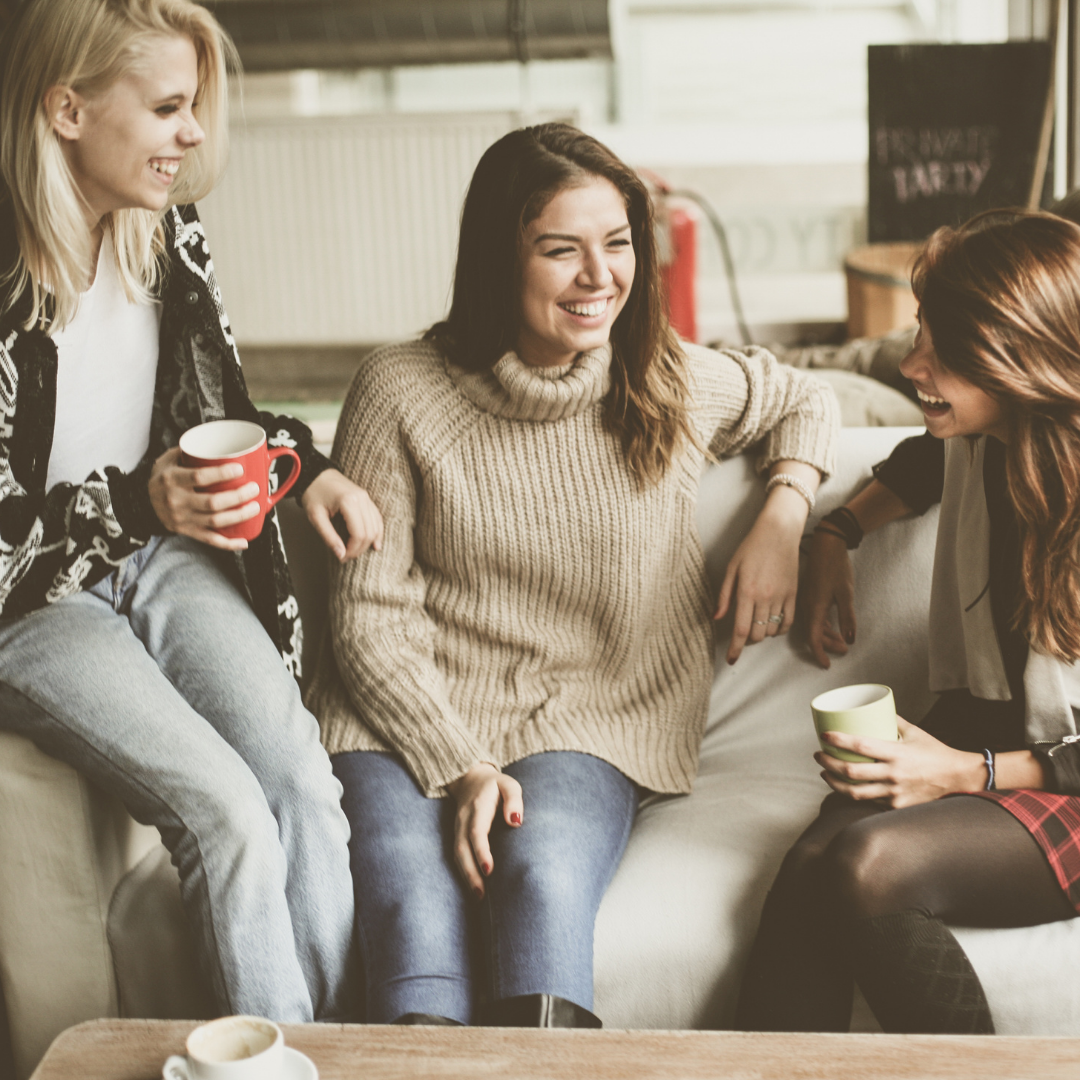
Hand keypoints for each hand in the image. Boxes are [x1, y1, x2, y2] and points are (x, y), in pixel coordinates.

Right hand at [149, 447, 258, 551]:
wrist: (140, 500)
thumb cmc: (162, 476)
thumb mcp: (169, 458)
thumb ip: (192, 451)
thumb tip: (222, 443)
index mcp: (172, 479)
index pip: (199, 477)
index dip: (221, 474)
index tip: (240, 469)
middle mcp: (176, 501)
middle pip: (212, 503)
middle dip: (238, 497)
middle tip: (254, 489)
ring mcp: (181, 519)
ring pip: (215, 521)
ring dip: (239, 516)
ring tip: (255, 507)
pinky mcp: (186, 531)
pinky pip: (209, 540)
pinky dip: (228, 544)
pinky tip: (244, 542)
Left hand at [301, 468, 383, 560]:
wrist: (316, 475)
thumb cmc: (314, 494)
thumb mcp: (316, 517)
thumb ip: (329, 537)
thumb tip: (341, 555)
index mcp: (349, 502)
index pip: (358, 534)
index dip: (352, 549)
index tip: (342, 557)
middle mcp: (361, 499)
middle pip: (369, 532)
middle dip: (360, 548)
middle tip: (347, 556)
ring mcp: (366, 498)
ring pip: (376, 526)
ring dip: (369, 542)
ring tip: (357, 551)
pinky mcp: (367, 498)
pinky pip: (377, 518)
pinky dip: (377, 532)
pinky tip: (376, 543)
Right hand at [445, 763, 522, 899]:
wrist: (470, 778)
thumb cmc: (495, 785)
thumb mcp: (508, 784)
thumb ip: (513, 799)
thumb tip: (515, 821)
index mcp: (477, 807)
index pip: (476, 833)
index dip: (481, 852)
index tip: (489, 870)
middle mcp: (463, 820)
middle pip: (462, 848)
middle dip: (470, 872)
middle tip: (481, 894)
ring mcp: (457, 828)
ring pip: (457, 854)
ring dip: (466, 875)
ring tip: (478, 896)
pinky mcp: (457, 835)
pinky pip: (457, 855)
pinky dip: (463, 871)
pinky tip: (473, 886)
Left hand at [715, 500, 801, 664]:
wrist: (779, 532)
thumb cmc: (752, 547)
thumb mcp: (731, 568)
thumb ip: (724, 596)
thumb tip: (716, 618)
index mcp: (746, 592)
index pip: (740, 630)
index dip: (735, 648)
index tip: (731, 659)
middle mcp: (765, 597)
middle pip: (757, 634)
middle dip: (748, 640)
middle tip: (742, 633)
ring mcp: (782, 596)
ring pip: (772, 630)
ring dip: (763, 634)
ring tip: (757, 624)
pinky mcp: (794, 594)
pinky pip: (789, 621)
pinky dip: (780, 628)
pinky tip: (772, 623)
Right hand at [803, 528, 855, 668]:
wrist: (826, 545)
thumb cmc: (835, 566)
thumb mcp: (845, 593)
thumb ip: (847, 618)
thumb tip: (849, 640)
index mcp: (813, 607)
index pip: (813, 638)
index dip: (819, 653)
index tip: (826, 665)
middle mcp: (806, 606)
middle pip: (813, 634)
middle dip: (828, 645)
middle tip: (844, 651)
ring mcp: (806, 601)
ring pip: (813, 626)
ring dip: (827, 635)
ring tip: (842, 641)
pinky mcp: (809, 596)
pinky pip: (813, 617)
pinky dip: (823, 626)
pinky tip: (834, 627)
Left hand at [816, 717, 985, 808]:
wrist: (959, 779)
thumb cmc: (936, 753)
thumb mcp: (914, 732)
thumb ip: (893, 720)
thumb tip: (874, 708)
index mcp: (897, 753)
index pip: (860, 746)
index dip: (838, 741)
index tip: (824, 735)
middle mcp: (894, 774)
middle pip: (851, 772)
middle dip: (828, 763)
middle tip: (819, 755)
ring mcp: (894, 793)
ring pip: (855, 792)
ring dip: (834, 782)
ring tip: (825, 772)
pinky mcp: (896, 806)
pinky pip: (869, 801)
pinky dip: (852, 794)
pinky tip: (844, 787)